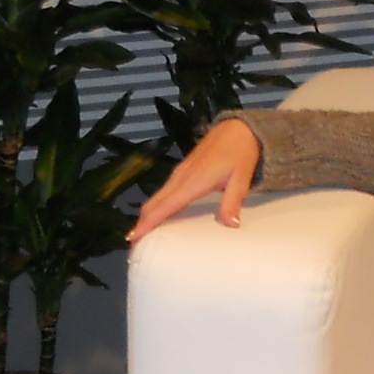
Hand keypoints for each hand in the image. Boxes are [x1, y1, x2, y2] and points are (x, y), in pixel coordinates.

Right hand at [129, 116, 260, 241]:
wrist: (237, 129)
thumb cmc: (240, 153)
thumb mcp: (241, 179)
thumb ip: (232, 202)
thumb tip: (231, 224)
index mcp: (194, 181)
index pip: (165, 206)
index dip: (148, 222)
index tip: (133, 237)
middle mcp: (181, 177)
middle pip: (154, 203)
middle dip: (141, 223)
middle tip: (132, 245)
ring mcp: (180, 173)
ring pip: (156, 197)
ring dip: (146, 215)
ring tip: (140, 234)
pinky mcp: (182, 170)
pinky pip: (163, 191)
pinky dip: (155, 205)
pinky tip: (156, 215)